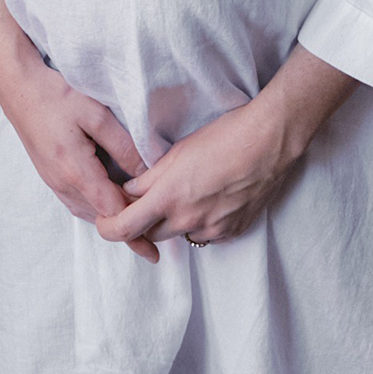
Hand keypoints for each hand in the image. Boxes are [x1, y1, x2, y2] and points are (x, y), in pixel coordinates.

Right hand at [0, 0, 161, 260]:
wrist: (17, 85)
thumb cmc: (56, 94)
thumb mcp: (97, 115)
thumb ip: (123, 146)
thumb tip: (147, 172)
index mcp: (77, 171)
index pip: (112, 214)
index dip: (135, 233)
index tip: (153, 252)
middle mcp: (62, 183)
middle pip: (99, 218)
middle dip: (124, 232)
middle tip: (150, 243)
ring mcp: (52, 180)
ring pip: (85, 212)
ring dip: (108, 220)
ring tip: (132, 226)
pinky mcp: (48, 173)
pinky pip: (74, 202)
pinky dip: (93, 209)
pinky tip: (105, 201)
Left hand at [95, 45, 355, 258]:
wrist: (268, 143)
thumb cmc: (222, 137)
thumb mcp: (177, 153)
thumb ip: (149, 177)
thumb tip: (130, 191)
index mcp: (168, 198)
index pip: (125, 228)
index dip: (108, 227)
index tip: (103, 219)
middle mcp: (188, 221)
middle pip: (149, 236)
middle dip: (140, 223)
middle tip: (139, 204)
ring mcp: (212, 229)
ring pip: (178, 236)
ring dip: (170, 223)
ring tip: (180, 196)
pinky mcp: (232, 232)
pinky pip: (205, 235)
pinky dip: (197, 223)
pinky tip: (205, 200)